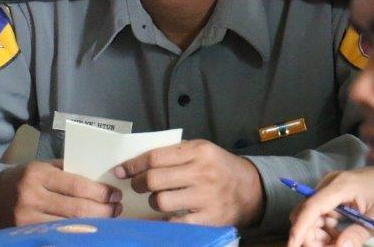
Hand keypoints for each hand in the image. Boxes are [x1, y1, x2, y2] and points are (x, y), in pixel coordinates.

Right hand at [0, 160, 121, 228]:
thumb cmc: (22, 179)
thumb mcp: (41, 167)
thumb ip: (66, 170)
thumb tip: (99, 177)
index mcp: (38, 173)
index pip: (77, 185)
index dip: (100, 192)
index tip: (115, 194)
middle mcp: (31, 196)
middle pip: (76, 208)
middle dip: (103, 210)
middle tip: (117, 209)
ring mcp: (26, 219)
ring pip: (69, 226)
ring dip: (94, 224)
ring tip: (109, 219)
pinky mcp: (24, 234)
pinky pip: (57, 235)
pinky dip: (76, 234)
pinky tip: (89, 230)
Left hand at [114, 139, 263, 226]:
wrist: (251, 189)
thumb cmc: (220, 167)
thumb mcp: (202, 150)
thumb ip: (176, 153)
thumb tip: (140, 161)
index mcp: (198, 151)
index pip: (155, 157)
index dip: (134, 165)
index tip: (122, 170)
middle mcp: (202, 172)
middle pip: (155, 179)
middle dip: (139, 184)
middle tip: (137, 186)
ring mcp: (206, 197)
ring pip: (162, 201)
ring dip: (153, 202)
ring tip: (158, 200)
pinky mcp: (209, 219)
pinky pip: (175, 223)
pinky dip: (164, 221)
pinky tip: (163, 217)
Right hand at [287, 167, 373, 246]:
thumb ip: (358, 233)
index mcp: (341, 185)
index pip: (313, 207)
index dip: (300, 228)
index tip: (292, 246)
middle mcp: (330, 184)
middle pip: (308, 212)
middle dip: (310, 235)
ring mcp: (331, 187)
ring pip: (312, 215)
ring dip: (318, 235)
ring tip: (335, 245)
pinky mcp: (334, 193)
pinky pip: (322, 214)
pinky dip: (325, 230)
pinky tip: (337, 239)